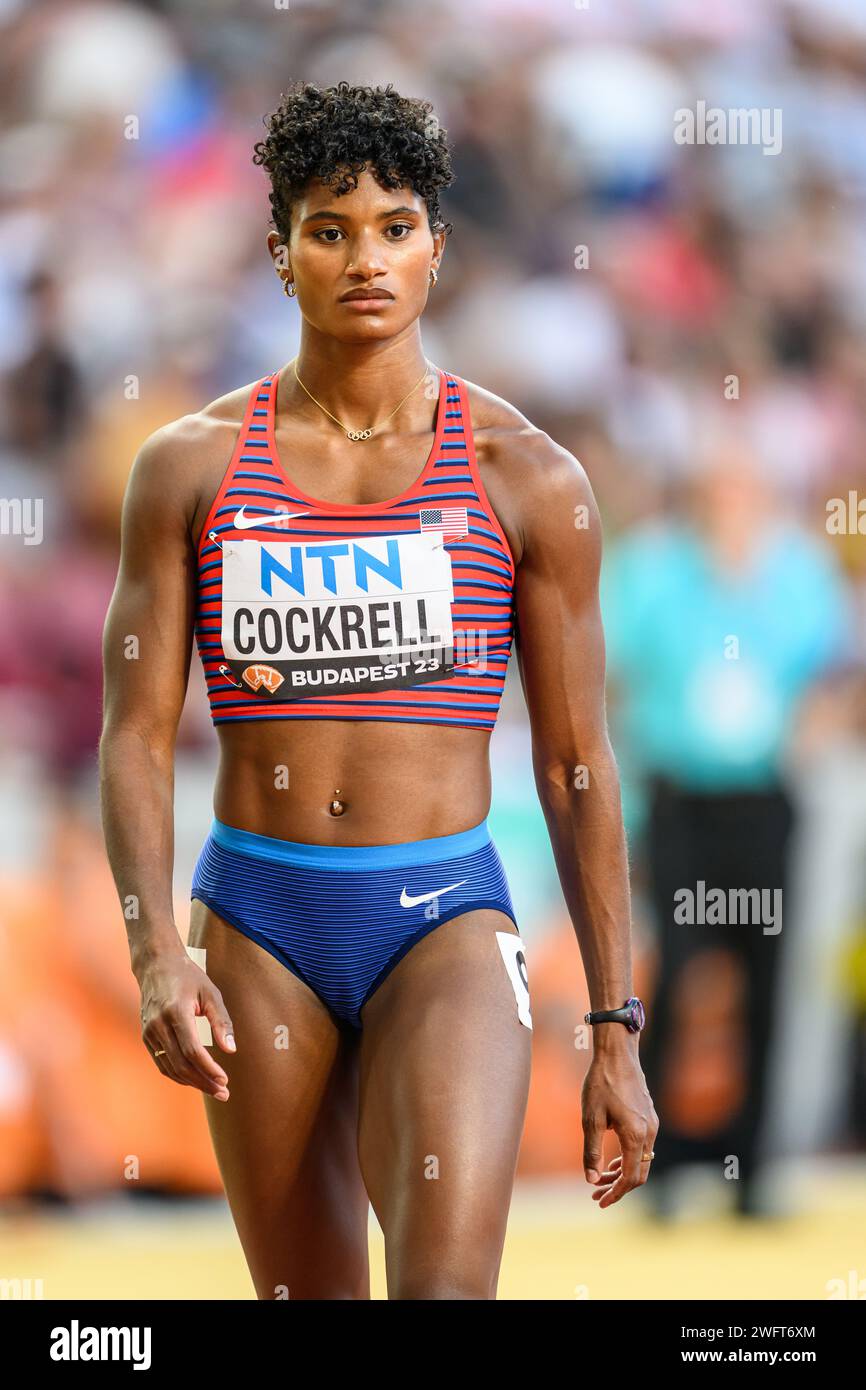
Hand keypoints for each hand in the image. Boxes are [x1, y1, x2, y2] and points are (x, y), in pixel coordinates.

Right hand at [138, 947, 235, 1100]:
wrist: (156, 965)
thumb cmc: (188, 977)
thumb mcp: (211, 993)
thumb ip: (221, 1021)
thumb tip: (231, 1050)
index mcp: (175, 1012)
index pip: (192, 1051)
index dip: (209, 1069)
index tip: (225, 1080)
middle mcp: (158, 1025)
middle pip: (181, 1064)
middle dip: (203, 1082)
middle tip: (224, 1093)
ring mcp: (149, 1032)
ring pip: (170, 1068)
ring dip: (192, 1082)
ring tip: (213, 1089)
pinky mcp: (146, 1037)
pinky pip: (162, 1063)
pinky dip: (178, 1075)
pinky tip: (195, 1079)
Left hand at [581, 1042, 657, 1207]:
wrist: (618, 1054)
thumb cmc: (601, 1083)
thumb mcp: (590, 1119)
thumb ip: (592, 1152)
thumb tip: (592, 1179)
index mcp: (635, 1136)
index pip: (630, 1177)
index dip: (615, 1193)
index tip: (600, 1202)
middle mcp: (649, 1132)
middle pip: (639, 1173)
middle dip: (618, 1187)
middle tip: (596, 1194)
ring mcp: (652, 1124)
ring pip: (641, 1160)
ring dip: (622, 1172)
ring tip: (600, 1179)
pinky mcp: (649, 1117)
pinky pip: (643, 1147)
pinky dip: (628, 1158)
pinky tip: (612, 1160)